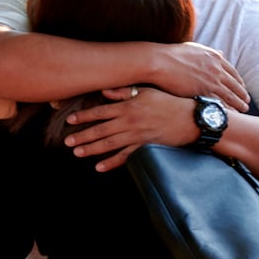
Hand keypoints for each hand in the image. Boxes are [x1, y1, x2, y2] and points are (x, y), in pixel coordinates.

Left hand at [64, 87, 197, 171]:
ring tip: (78, 153)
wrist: (190, 118)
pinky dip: (112, 163)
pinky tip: (100, 167)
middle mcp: (129, 122)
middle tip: (68, 142)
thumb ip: (123, 92)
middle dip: (83, 136)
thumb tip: (104, 90)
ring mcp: (137, 135)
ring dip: (92, 149)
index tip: (69, 121)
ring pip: (110, 144)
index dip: (83, 117)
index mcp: (128, 107)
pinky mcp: (145, 146)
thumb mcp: (146, 91)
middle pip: (101, 130)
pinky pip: (126, 156)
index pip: (100, 112)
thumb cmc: (169, 102)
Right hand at [145, 42, 248, 110]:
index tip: (241, 87)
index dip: (238, 81)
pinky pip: (220, 102)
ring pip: (231, 95)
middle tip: (246, 101)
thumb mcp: (194, 48)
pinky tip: (231, 114)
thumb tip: (221, 52)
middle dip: (242, 94)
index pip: (232, 71)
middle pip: (235, 84)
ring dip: (239, 103)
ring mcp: (211, 80)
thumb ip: (209, 52)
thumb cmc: (170, 54)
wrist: (158, 61)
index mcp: (214, 57)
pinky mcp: (203, 91)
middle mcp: (216, 68)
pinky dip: (228, 109)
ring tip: (244, 109)